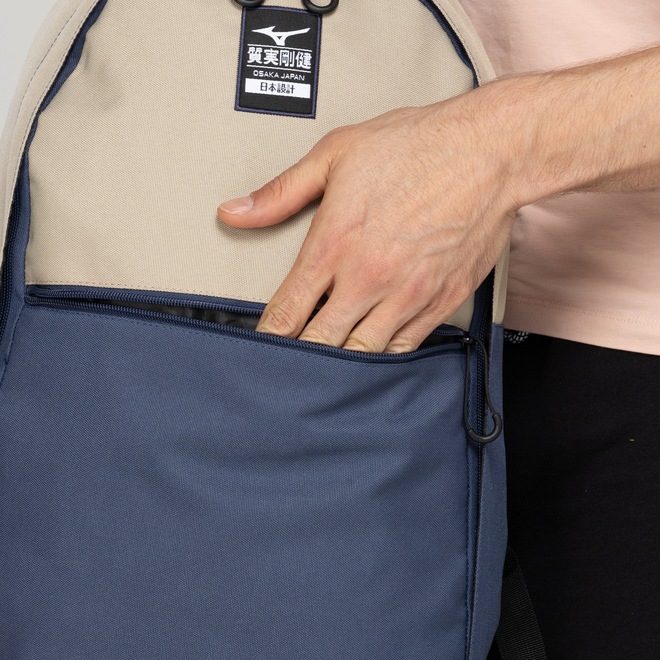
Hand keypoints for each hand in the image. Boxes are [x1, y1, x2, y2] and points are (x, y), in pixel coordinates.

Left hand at [218, 87, 520, 352]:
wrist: (489, 152)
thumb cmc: (417, 147)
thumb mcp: (336, 154)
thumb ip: (281, 192)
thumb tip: (234, 212)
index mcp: (334, 244)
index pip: (287, 311)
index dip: (269, 335)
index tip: (263, 342)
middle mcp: (368, 278)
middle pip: (320, 342)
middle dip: (300, 355)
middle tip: (290, 362)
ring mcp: (406, 295)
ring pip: (361, 353)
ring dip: (340, 361)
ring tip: (327, 364)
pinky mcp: (440, 301)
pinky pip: (403, 348)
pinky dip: (382, 357)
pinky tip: (372, 353)